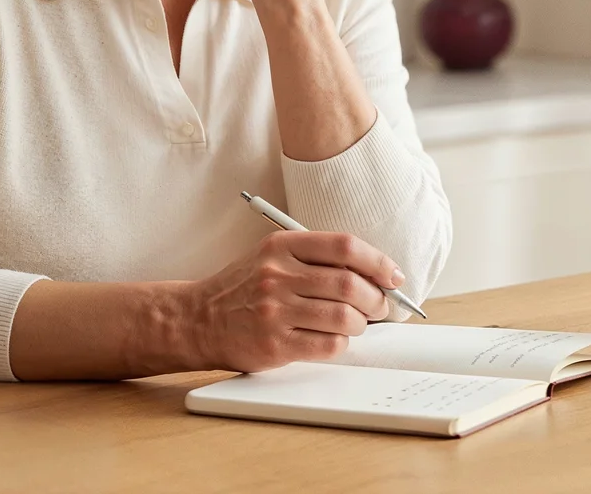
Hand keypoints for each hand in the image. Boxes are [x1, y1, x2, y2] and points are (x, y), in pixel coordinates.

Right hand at [184, 230, 403, 372]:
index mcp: (282, 246)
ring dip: (361, 324)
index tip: (392, 276)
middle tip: (380, 306)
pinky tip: (335, 339)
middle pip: (349, 284)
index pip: (345, 246)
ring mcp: (275, 310)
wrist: (198, 319)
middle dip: (376, 299)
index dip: (378, 262)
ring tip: (357, 324)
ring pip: (344, 316)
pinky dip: (342, 343)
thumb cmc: (243, 288)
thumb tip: (372, 273)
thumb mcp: (272, 256)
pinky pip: (328, 345)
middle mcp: (278, 275)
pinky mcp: (274, 344)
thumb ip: (315, 258)